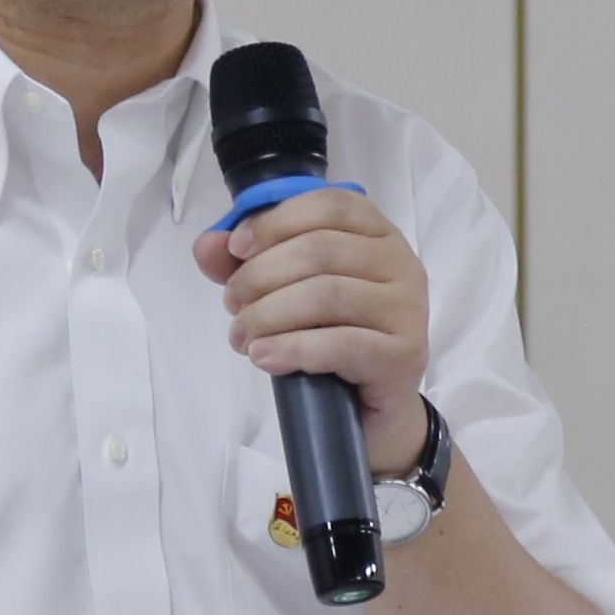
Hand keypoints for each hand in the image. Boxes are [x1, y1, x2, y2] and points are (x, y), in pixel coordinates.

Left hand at [196, 184, 430, 445]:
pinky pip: (342, 344)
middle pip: (320, 250)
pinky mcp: (403, 356)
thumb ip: (246, 262)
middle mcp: (400, 263)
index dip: (275, 221)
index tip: (236, 249)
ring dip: (269, 315)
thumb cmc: (329, 336)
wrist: (370, 409)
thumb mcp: (285, 291)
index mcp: (376, 233)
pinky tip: (264, 357)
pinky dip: (293, 348)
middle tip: (232, 304)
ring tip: (242, 336)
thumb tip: (207, 245)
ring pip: (327, 294)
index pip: (328, 205)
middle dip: (261, 275)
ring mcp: (407, 309)